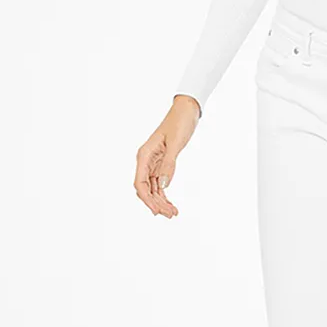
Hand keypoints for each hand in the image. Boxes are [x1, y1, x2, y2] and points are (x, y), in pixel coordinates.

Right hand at [135, 95, 199, 217]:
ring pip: (153, 188)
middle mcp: (146, 160)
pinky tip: (171, 204)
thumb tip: (164, 185)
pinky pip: (160, 183)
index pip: (140, 183)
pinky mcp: (162, 163)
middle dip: (156, 203)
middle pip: (146, 189)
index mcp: (144, 154)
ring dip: (161, 201)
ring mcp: (153, 163)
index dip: (147, 199)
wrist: (187, 111)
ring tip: (173, 213)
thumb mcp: (176, 143)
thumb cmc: (179, 123)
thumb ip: (169, 164)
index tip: (156, 211)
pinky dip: (165, 194)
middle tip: (170, 214)